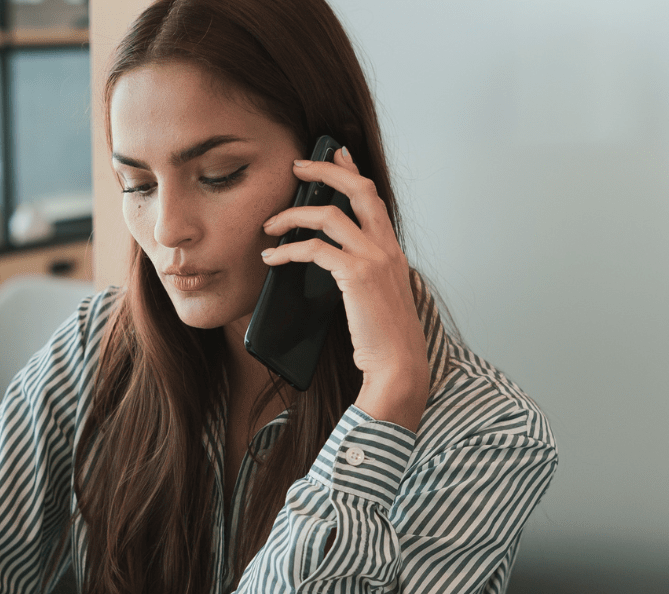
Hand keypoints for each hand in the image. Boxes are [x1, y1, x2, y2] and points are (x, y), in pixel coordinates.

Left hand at [260, 147, 430, 429]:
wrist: (399, 366)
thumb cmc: (384, 340)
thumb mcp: (376, 297)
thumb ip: (361, 274)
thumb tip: (329, 262)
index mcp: (392, 251)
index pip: (373, 198)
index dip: (353, 171)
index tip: (336, 153)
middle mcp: (387, 248)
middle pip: (357, 190)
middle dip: (325, 171)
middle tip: (296, 166)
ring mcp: (374, 259)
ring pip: (329, 215)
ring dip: (293, 214)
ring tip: (270, 224)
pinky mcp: (357, 276)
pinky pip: (315, 249)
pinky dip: (289, 250)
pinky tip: (273, 257)